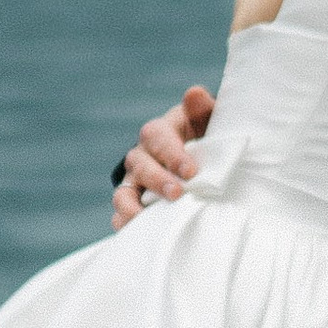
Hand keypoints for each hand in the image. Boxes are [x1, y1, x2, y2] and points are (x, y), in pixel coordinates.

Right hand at [111, 86, 213, 228]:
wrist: (197, 163)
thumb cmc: (204, 139)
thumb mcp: (207, 122)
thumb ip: (202, 110)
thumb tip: (195, 94)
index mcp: (160, 133)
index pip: (157, 136)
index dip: (171, 153)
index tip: (191, 171)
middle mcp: (142, 156)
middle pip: (139, 165)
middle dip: (157, 180)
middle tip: (177, 194)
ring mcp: (134, 182)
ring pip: (123, 193)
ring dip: (133, 207)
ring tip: (148, 220)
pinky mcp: (133, 204)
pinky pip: (120, 216)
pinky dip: (125, 225)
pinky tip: (139, 234)